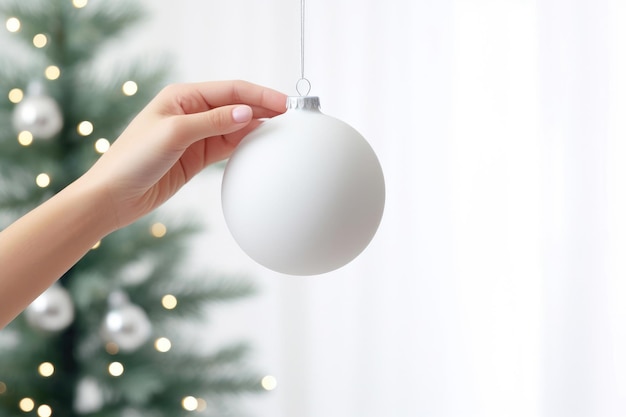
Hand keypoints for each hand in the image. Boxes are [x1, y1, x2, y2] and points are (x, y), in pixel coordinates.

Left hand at [81, 80, 286, 229]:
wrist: (115, 196)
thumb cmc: (133, 158)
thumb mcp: (174, 134)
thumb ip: (213, 122)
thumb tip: (247, 112)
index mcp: (183, 96)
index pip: (230, 90)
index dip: (259, 95)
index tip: (284, 105)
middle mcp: (192, 112)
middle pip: (236, 105)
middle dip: (264, 108)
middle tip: (291, 117)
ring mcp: (196, 135)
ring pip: (236, 126)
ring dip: (258, 127)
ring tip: (283, 131)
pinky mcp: (198, 157)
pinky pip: (229, 146)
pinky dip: (246, 145)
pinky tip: (262, 145)